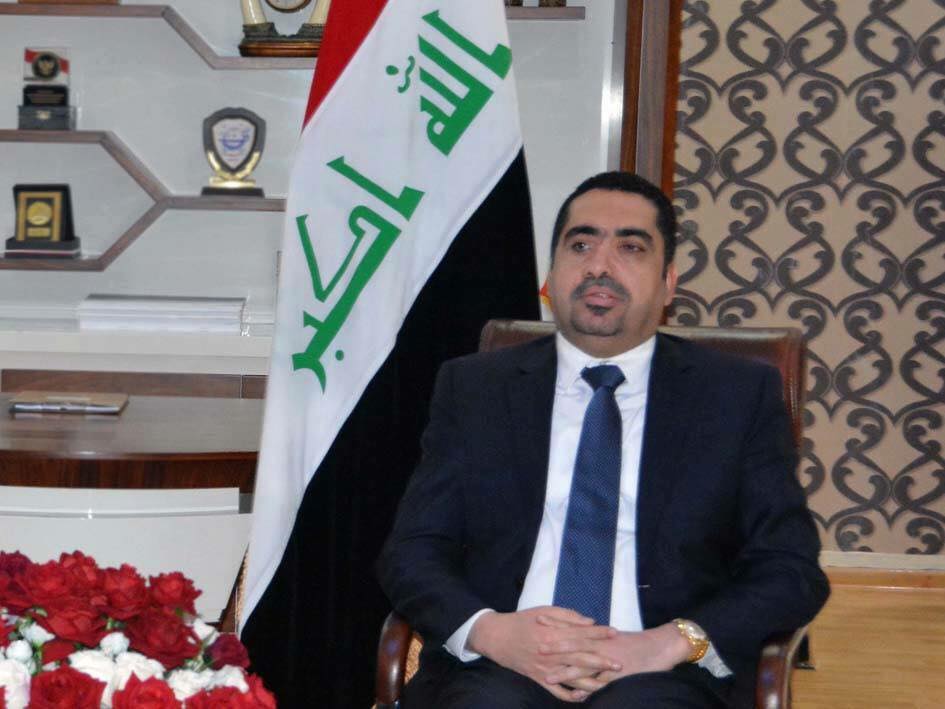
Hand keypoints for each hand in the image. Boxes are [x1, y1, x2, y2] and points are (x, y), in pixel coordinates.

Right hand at [468, 607, 620, 701]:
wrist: (497, 637)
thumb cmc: (522, 621)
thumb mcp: (544, 611)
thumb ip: (567, 616)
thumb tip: (589, 622)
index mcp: (553, 633)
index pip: (581, 634)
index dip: (599, 634)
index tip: (615, 633)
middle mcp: (551, 653)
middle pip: (581, 659)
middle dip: (602, 661)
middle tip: (619, 663)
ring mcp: (546, 668)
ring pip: (573, 679)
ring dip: (592, 681)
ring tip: (608, 682)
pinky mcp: (540, 679)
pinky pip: (559, 692)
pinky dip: (572, 696)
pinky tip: (585, 695)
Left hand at [542, 622, 690, 690]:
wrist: (661, 646)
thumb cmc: (635, 641)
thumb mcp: (611, 635)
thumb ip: (594, 634)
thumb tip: (578, 631)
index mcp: (598, 633)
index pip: (572, 626)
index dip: (555, 622)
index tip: (538, 619)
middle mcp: (601, 645)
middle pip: (573, 644)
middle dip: (554, 646)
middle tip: (535, 646)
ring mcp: (608, 660)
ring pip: (583, 665)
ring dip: (564, 670)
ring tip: (547, 674)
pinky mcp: (617, 674)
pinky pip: (600, 683)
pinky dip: (588, 688)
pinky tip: (575, 695)